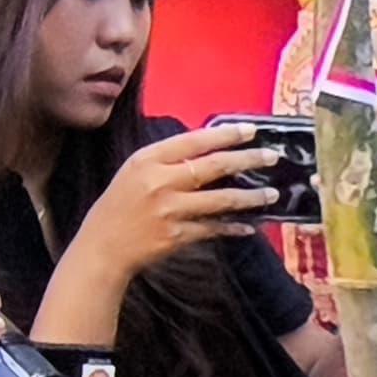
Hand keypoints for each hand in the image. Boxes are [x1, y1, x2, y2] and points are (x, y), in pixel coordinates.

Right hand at [67, 125, 284, 285]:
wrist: (103, 245)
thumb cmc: (121, 204)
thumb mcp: (135, 171)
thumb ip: (168, 161)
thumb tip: (209, 149)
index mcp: (147, 160)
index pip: (193, 142)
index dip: (225, 135)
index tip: (251, 131)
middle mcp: (160, 182)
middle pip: (213, 167)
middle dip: (247, 160)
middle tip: (272, 157)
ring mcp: (170, 210)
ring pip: (221, 200)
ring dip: (251, 197)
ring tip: (272, 194)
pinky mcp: (178, 236)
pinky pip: (215, 229)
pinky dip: (234, 227)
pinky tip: (250, 226)